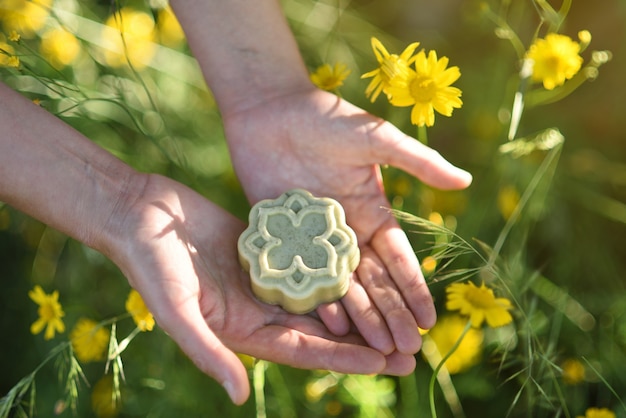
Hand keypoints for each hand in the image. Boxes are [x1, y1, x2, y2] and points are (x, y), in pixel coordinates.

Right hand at [104, 173, 409, 403]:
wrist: (139, 214)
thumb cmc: (150, 265)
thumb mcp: (178, 311)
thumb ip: (207, 352)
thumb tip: (239, 396)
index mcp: (243, 329)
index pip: (305, 349)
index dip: (345, 357)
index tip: (386, 362)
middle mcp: (260, 307)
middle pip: (322, 328)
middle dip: (363, 339)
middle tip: (408, 348)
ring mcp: (265, 277)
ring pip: (321, 295)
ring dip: (358, 304)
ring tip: (396, 311)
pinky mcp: (266, 247)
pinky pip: (307, 259)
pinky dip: (335, 264)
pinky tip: (365, 263)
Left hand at [223, 88, 471, 362]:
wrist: (269, 108)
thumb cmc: (325, 117)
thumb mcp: (376, 139)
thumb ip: (418, 162)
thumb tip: (466, 180)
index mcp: (371, 212)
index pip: (397, 260)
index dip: (414, 290)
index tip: (429, 321)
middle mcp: (345, 231)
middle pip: (373, 282)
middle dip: (392, 315)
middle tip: (408, 352)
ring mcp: (313, 239)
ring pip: (342, 286)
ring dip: (360, 318)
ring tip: (376, 351)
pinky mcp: (282, 238)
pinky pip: (301, 275)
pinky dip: (316, 299)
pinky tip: (328, 327)